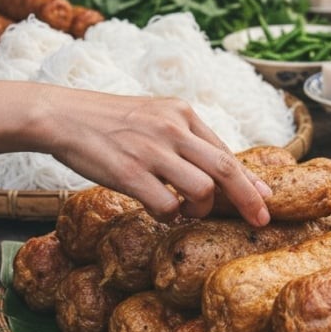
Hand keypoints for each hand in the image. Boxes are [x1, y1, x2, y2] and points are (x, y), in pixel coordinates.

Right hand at [43, 92, 271, 226]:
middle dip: (249, 199)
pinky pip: (166, 206)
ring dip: (200, 209)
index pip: (225, 151)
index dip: (249, 179)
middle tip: (261, 219)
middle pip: (225, 169)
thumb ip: (184, 138)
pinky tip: (159, 209)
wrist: (65, 115)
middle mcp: (172, 128)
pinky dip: (168, 215)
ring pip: (201, 190)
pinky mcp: (130, 173)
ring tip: (186, 210)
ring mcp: (152, 151)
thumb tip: (216, 168)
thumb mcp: (154, 116)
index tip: (265, 197)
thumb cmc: (110, 120)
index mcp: (182, 112)